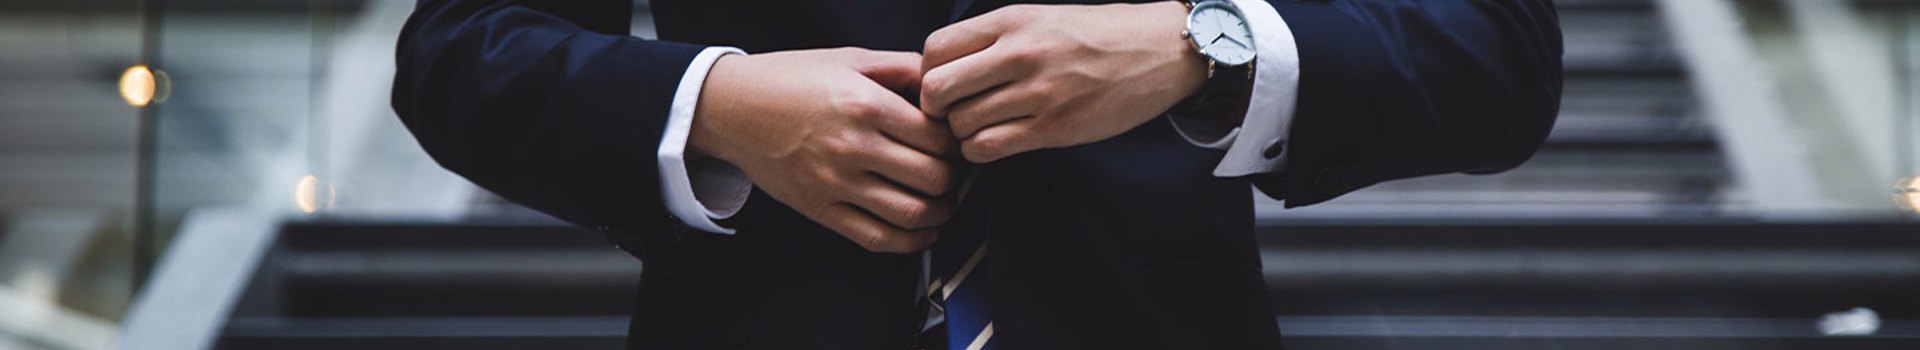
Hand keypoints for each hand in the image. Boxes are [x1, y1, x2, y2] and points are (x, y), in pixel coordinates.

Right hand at [690, 48, 958, 252]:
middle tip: (954, 173)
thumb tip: (943, 82)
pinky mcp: (819, 208)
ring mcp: (836, 182)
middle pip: (933, 177)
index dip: (956, 143)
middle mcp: (853, 146)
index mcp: (866, 105)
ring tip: (943, 202)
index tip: (955, 143)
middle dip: (954, 179)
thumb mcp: (850, 58)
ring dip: (940, 213)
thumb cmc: (790, 79)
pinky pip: (876, 238)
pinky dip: (910, 242)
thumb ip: (901, 67)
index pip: (937, 137)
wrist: (732, 107)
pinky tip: (922, 232)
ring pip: (912, 213)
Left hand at [921, 2, 1207, 162]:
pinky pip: (989, 148)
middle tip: (953, 112)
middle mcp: (1020, 54)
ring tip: (980, 127)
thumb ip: (993, 38)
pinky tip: (996, 142)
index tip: (944, 84)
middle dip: (936, 107)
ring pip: (961, 124)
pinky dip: (981, 151)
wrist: (1160, 50)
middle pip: (937, 90)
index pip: (934, 50)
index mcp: (1011, 21)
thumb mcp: (1040, 17)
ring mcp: (1038, 93)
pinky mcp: (1055, 127)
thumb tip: (942, 67)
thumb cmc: (1096, 35)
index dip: (927, 73)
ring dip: (962, 133)